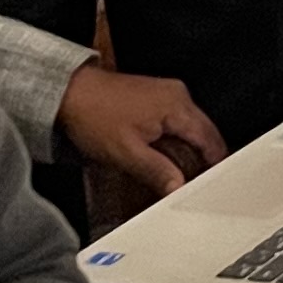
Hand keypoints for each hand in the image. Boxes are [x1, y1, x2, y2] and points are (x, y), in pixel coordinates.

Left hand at [58, 65, 222, 192]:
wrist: (69, 93)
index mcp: (177, 106)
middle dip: (202, 160)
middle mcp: (177, 95)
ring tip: (181, 175)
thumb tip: (180, 189)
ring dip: (188, 151)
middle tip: (196, 186)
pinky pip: (177, 121)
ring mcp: (167, 93)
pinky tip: (166, 157)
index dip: (214, 166)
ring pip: (191, 128)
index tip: (211, 186)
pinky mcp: (155, 97)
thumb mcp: (126, 153)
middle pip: (204, 133)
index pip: (210, 140)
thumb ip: (158, 172)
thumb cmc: (93, 115)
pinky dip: (176, 140)